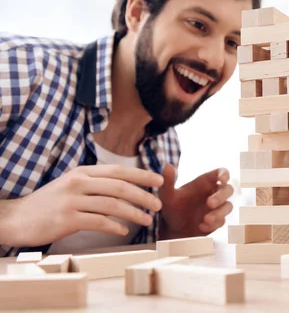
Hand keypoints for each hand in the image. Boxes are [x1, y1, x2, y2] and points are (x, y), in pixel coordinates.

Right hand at [5, 165, 162, 246]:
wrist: (15, 218)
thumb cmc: (49, 204)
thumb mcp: (72, 185)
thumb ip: (96, 183)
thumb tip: (125, 186)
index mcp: (83, 172)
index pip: (119, 170)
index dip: (142, 175)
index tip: (159, 181)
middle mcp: (79, 183)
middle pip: (120, 186)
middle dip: (144, 195)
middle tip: (159, 204)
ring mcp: (72, 201)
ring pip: (113, 204)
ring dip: (134, 213)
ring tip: (147, 220)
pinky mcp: (66, 220)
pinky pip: (98, 222)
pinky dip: (115, 226)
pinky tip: (124, 231)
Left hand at [158, 164, 233, 239]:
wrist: (172, 229)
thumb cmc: (172, 207)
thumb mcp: (167, 195)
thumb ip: (168, 181)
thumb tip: (167, 166)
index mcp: (205, 182)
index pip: (221, 173)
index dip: (224, 174)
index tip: (222, 179)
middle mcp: (214, 193)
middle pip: (228, 189)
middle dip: (221, 196)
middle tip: (209, 203)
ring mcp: (217, 208)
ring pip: (228, 206)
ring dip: (219, 212)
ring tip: (206, 219)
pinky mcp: (217, 221)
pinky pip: (221, 221)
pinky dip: (213, 224)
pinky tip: (202, 227)